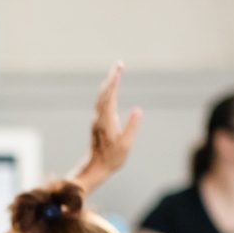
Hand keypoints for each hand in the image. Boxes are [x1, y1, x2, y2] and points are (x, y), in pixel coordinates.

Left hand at [72, 62, 142, 193]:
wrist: (95, 167)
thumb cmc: (112, 158)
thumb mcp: (125, 145)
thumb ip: (131, 127)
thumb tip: (137, 110)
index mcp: (106, 121)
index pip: (110, 97)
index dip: (114, 82)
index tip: (118, 69)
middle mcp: (99, 118)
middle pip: (104, 94)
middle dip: (112, 78)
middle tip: (119, 64)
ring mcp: (97, 120)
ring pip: (102, 98)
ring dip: (108, 84)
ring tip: (115, 73)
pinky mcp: (98, 123)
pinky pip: (102, 103)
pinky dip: (106, 93)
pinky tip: (109, 90)